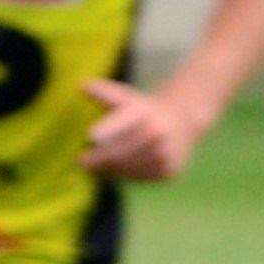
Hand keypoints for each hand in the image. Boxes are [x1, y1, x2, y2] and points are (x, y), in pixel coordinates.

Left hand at [81, 76, 206, 183]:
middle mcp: (156, 133)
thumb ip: (104, 93)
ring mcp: (163, 154)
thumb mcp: (126, 98)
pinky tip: (116, 169)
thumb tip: (82, 86)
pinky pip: (138, 177)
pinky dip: (123, 175)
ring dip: (108, 169)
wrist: (181, 123)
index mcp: (144, 112)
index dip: (107, 128)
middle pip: (119, 152)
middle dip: (97, 159)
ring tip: (96, 166)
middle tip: (81, 162)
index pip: (122, 121)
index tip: (90, 136)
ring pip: (127, 168)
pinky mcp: (168, 171)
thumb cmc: (143, 111)